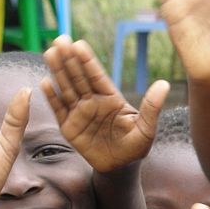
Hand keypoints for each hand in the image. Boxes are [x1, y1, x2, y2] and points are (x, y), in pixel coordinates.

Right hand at [42, 35, 167, 171]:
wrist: (121, 168)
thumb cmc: (136, 147)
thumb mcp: (146, 129)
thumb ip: (151, 107)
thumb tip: (164, 84)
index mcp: (111, 98)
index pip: (97, 76)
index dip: (88, 61)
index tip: (79, 44)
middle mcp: (93, 102)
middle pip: (79, 77)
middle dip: (69, 59)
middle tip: (60, 40)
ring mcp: (80, 113)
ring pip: (67, 89)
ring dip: (58, 71)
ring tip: (50, 53)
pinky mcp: (69, 128)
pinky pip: (59, 110)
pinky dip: (52, 98)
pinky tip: (45, 82)